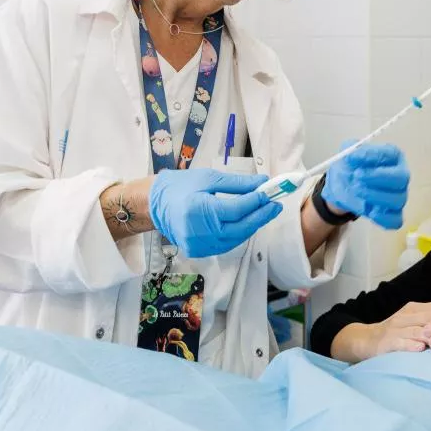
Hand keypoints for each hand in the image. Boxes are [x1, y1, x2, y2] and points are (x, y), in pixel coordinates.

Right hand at [148, 169, 282, 257]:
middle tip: (275, 205)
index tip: (271, 193)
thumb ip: (238, 183)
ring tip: (264, 212)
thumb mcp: (209, 178)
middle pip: (241, 228)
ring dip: (252, 225)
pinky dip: (239, 233)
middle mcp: (199, 232)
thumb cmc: (181, 186)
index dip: (257, 201)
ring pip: (236, 239)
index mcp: (200, 210)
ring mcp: (199, 245)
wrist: (155, 205)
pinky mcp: (199, 251)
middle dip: (261, 216)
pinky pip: (226, 244)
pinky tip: (246, 222)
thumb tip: (263, 183)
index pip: (238, 209)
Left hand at [322, 141, 409, 228]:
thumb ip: (352, 152)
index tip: (352, 158)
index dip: (373, 155)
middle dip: (378, 177)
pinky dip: (384, 218)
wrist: (344, 186)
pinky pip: (396, 220)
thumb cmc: (352, 167)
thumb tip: (353, 156)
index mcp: (393, 156)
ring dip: (375, 196)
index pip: (392, 154)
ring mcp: (398, 195)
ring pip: (397, 199)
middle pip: (401, 178)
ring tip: (356, 190)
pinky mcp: (393, 214)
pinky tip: (371, 213)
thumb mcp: (349, 154)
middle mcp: (400, 175)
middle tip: (356, 176)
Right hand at [357, 301, 430, 359]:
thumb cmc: (396, 331)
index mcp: (414, 309)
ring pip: (417, 329)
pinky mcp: (386, 342)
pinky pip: (399, 343)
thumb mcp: (414, 318)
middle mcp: (406, 316)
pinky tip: (420, 348)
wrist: (366, 340)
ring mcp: (396, 329)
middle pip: (430, 317)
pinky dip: (410, 345)